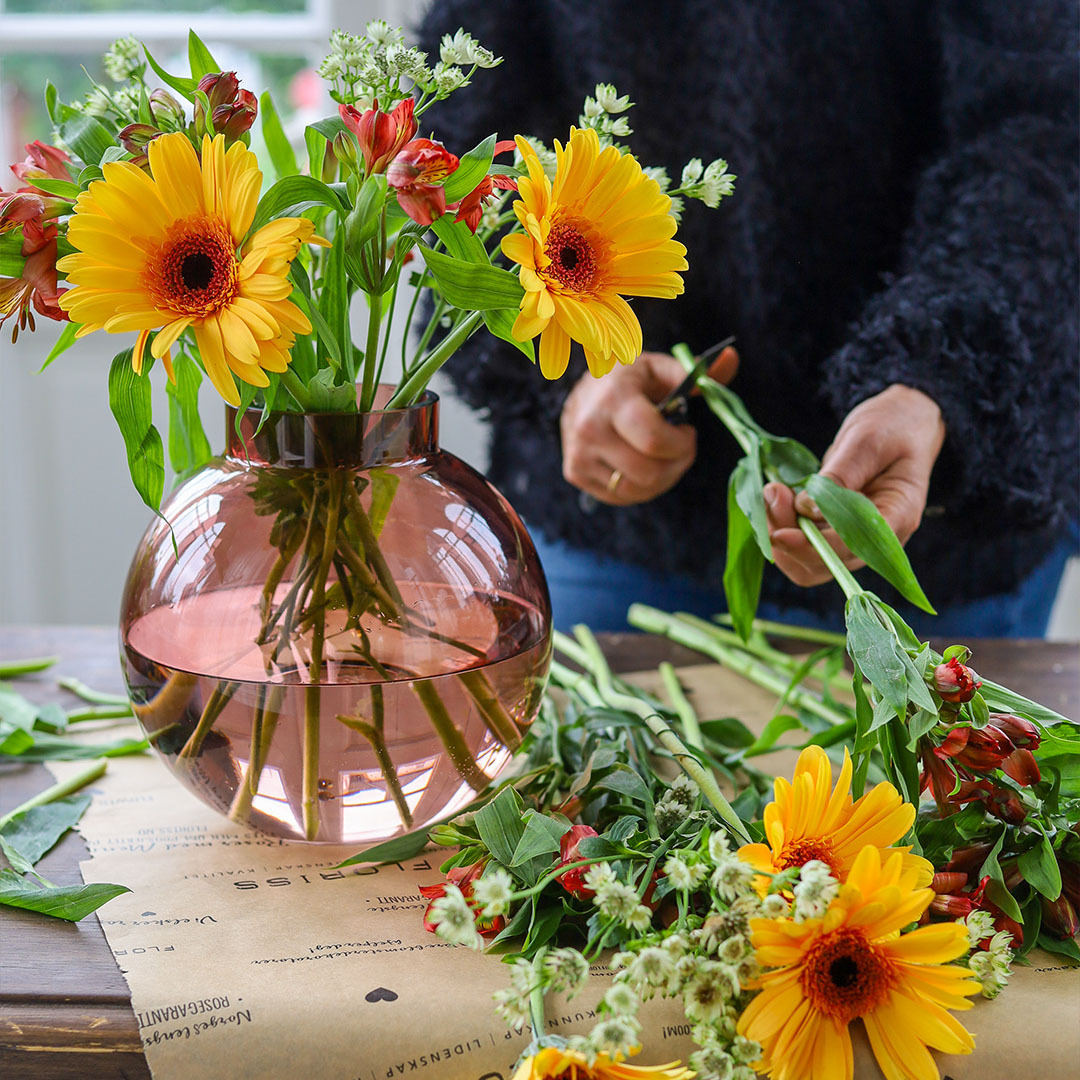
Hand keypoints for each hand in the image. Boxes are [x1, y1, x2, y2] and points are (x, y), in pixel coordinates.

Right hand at [560, 349, 737, 505]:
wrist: (584, 389)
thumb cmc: (631, 378)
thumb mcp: (661, 369)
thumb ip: (698, 372)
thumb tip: (732, 358)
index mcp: (613, 397)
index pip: (653, 441)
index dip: (681, 445)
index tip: (687, 432)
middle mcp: (589, 427)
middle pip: (648, 473)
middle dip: (676, 464)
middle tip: (680, 448)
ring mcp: (578, 453)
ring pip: (636, 490)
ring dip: (662, 479)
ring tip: (664, 458)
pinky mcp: (574, 472)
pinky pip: (619, 497)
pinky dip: (640, 487)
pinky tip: (643, 465)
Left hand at [764, 384, 945, 585]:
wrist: (900, 422)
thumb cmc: (893, 426)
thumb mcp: (867, 441)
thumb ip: (840, 475)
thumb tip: (806, 509)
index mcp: (897, 516)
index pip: (853, 548)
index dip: (814, 547)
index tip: (780, 532)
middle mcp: (877, 538)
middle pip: (827, 563)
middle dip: (791, 539)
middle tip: (773, 494)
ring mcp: (855, 537)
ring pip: (809, 561)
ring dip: (782, 534)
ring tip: (772, 493)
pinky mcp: (835, 529)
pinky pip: (804, 545)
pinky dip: (783, 528)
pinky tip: (776, 500)